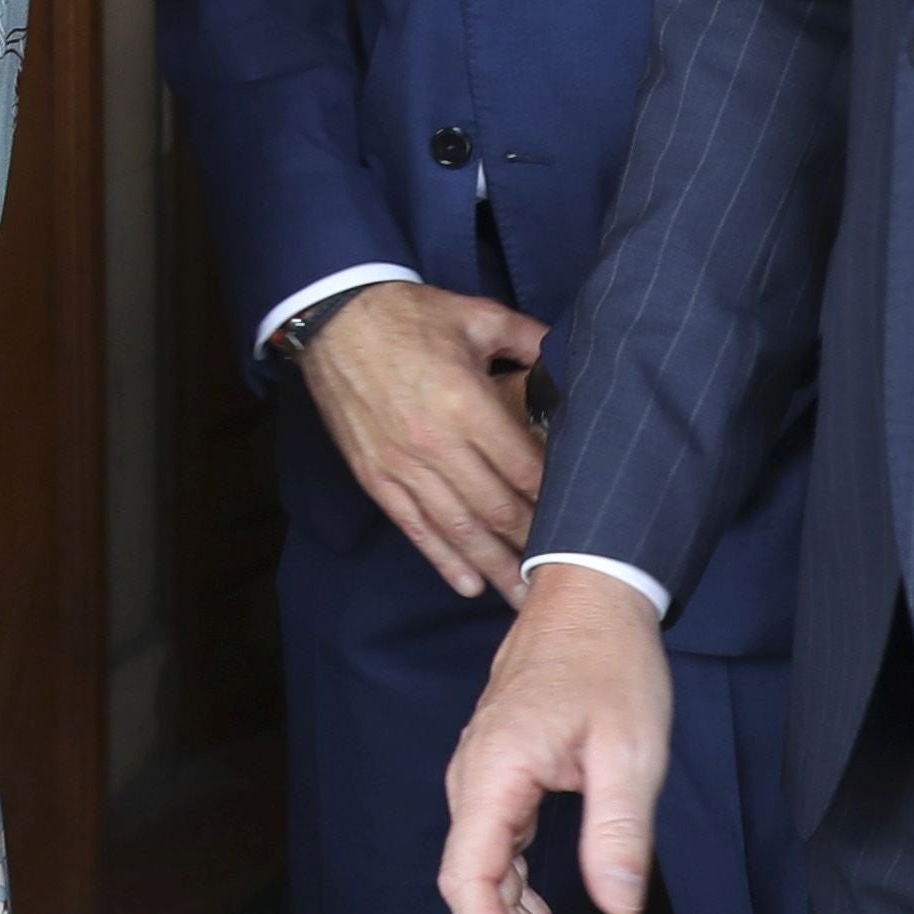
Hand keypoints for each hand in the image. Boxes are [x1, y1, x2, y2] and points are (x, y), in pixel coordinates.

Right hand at [297, 285, 551, 599]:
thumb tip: (570, 357)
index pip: (523, 468)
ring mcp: (402, 465)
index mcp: (465, 402)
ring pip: (458, 529)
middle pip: (497, 509)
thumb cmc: (407, 316)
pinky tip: (468, 584)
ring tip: (525, 598)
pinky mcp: (376, 476)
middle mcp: (434, 443)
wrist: (333, 318)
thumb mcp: (477, 315)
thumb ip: (530, 339)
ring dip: (494, 567)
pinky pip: (414, 526)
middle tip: (566, 572)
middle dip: (534, 544)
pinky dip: (442, 559)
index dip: (555, 499)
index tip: (580, 518)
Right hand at [438, 562, 670, 913]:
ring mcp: (485, 779)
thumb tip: (617, 907)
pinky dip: (532, 900)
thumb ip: (619, 829)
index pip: (470, 879)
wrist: (591, 595)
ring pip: (493, 877)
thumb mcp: (631, 748)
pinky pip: (506, 855)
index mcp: (495, 772)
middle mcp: (475, 779)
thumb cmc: (612, 662)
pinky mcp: (504, 778)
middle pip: (481, 890)